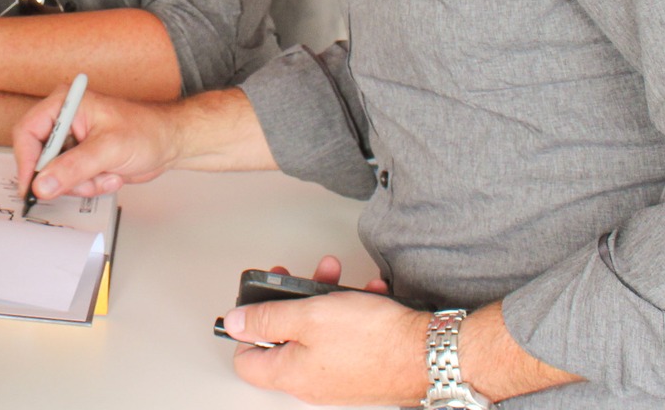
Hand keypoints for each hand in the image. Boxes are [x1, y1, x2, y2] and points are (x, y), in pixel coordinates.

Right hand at [11, 87, 183, 200]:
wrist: (169, 143)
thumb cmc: (146, 131)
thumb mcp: (108, 149)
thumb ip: (73, 167)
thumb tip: (42, 184)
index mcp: (65, 103)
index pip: (28, 132)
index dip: (27, 162)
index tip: (32, 187)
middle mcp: (63, 120)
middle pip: (39, 157)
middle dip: (64, 176)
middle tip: (85, 182)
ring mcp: (71, 140)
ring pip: (54, 175)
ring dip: (81, 183)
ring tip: (106, 174)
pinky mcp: (79, 157)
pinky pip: (69, 181)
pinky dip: (89, 185)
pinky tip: (109, 175)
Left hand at [220, 259, 425, 405]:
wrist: (430, 354)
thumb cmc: (375, 339)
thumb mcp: (308, 316)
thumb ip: (266, 319)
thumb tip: (234, 323)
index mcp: (291, 374)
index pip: (246, 360)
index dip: (246, 329)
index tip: (257, 305)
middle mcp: (312, 383)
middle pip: (285, 339)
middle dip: (293, 301)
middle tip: (300, 281)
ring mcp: (337, 378)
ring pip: (317, 333)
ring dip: (324, 301)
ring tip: (338, 281)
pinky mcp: (361, 370)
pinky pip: (345, 338)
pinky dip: (351, 313)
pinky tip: (365, 296)